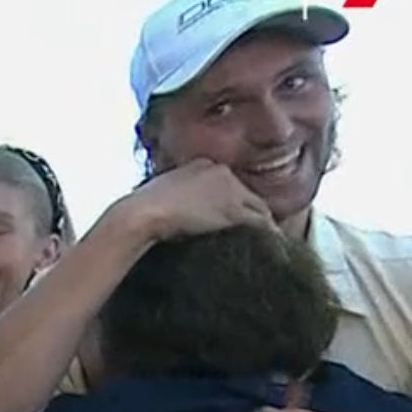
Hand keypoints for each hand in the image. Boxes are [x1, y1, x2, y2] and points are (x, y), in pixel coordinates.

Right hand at [114, 159, 274, 243]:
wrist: (141, 214)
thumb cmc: (140, 211)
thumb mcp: (161, 196)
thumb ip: (177, 198)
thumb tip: (178, 216)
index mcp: (202, 165)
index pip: (229, 184)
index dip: (233, 202)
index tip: (232, 217)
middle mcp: (221, 172)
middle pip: (247, 194)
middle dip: (251, 211)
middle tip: (256, 232)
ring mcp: (230, 190)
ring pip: (258, 207)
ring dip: (263, 223)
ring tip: (267, 242)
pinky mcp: (234, 210)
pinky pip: (261, 222)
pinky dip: (267, 233)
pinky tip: (270, 246)